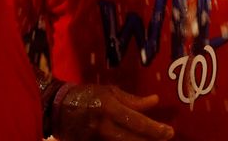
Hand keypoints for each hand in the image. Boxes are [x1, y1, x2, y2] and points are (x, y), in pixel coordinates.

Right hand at [54, 84, 173, 140]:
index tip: (170, 132)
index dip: (156, 129)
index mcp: (109, 108)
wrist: (56, 108)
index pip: (138, 122)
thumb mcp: (109, 92)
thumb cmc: (86, 95)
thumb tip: (155, 101)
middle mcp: (103, 126)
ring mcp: (95, 140)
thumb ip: (132, 100)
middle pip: (134, 140)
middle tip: (165, 138)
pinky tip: (132, 140)